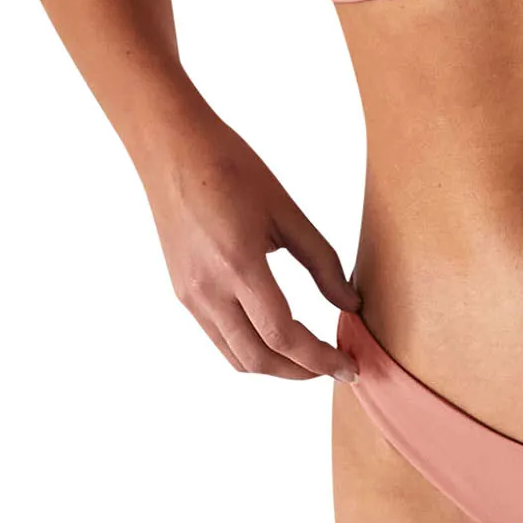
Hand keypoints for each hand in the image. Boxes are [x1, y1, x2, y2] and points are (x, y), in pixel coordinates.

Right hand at [141, 115, 360, 379]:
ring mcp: (189, 295)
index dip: (320, 359)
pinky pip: (218, 337)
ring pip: (234, 356)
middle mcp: (207, 290)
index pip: (283, 335)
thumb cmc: (233, 169)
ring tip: (310, 357)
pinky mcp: (181, 292)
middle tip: (335, 366)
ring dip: (275, 366)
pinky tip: (276, 335)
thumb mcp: (287, 212)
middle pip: (257, 359)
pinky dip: (251, 348)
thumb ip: (323, 262)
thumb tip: (350, 304)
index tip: (349, 366)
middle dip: (301, 372)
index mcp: (238, 265)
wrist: (172, 149)